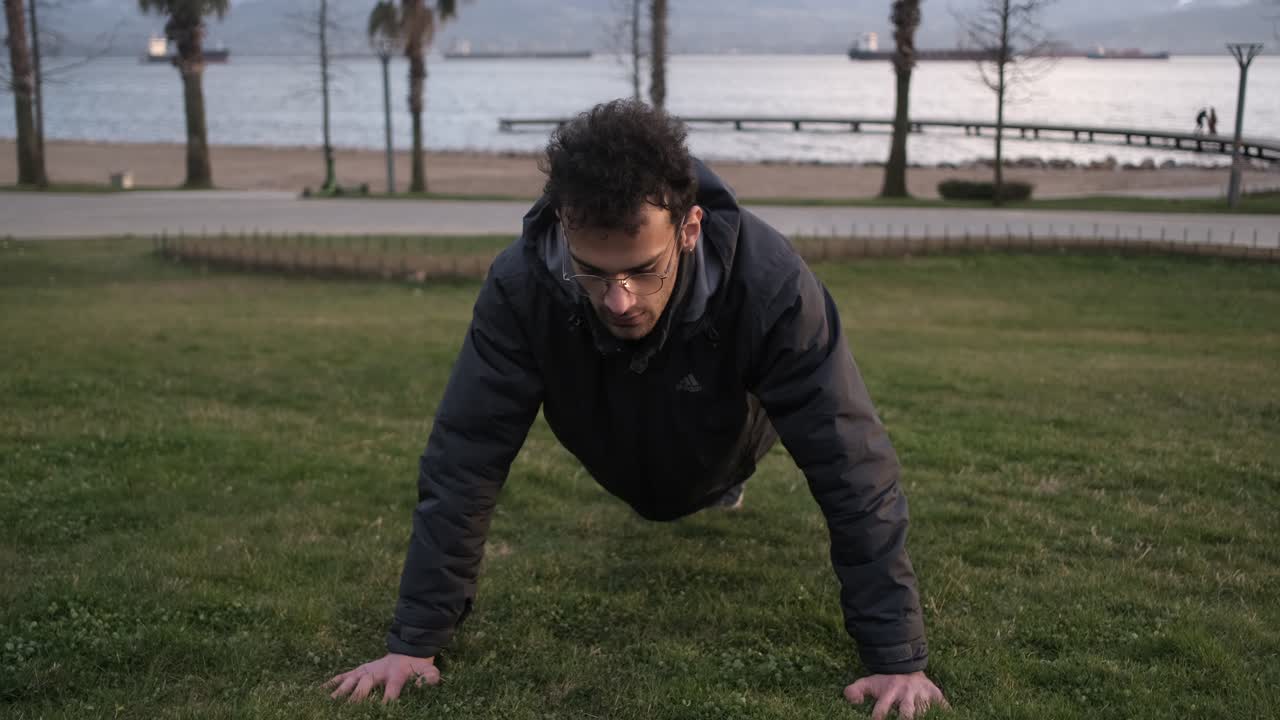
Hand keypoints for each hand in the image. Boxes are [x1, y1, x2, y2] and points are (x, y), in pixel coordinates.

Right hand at [323, 653, 439, 703]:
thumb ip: (430, 678)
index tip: (383, 709)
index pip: (392, 688)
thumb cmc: (418, 668)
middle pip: (366, 684)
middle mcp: (378, 672)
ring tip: (329, 704)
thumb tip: (423, 685)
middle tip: (348, 710)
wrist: (407, 651)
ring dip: (340, 692)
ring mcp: (366, 670)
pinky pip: (342, 676)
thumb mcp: (429, 672)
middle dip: (358, 697)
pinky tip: (319, 692)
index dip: (388, 699)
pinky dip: (331, 683)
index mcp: (397, 675)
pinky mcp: (358, 670)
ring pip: (351, 680)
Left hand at [844, 672, 948, 719]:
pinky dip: (945, 712)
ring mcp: (922, 694)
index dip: (878, 716)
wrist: (906, 664)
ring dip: (923, 716)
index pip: (882, 707)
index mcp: (889, 692)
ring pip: (925, 710)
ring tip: (923, 719)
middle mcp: (906, 693)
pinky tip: (945, 717)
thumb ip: (855, 690)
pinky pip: (943, 705)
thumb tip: (851, 699)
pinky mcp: (935, 694)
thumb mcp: (869, 683)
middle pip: (907, 711)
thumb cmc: (886, 681)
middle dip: (905, 718)